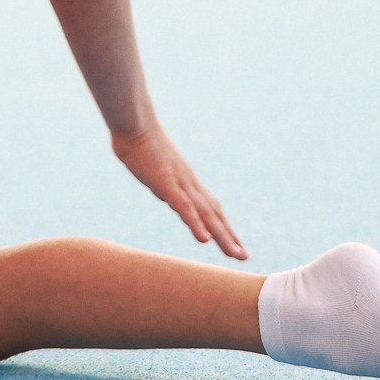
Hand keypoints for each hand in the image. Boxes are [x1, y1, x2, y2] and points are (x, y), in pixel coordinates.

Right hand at [112, 123, 246, 259]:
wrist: (135, 123)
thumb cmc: (141, 143)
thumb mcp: (154, 169)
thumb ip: (161, 180)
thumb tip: (162, 188)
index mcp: (187, 182)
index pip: (210, 208)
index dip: (223, 226)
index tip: (234, 244)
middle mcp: (189, 184)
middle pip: (214, 214)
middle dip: (229, 236)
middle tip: (244, 256)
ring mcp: (180, 183)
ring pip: (205, 214)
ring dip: (221, 235)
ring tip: (235, 253)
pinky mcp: (166, 183)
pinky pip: (184, 207)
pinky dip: (196, 224)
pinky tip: (205, 240)